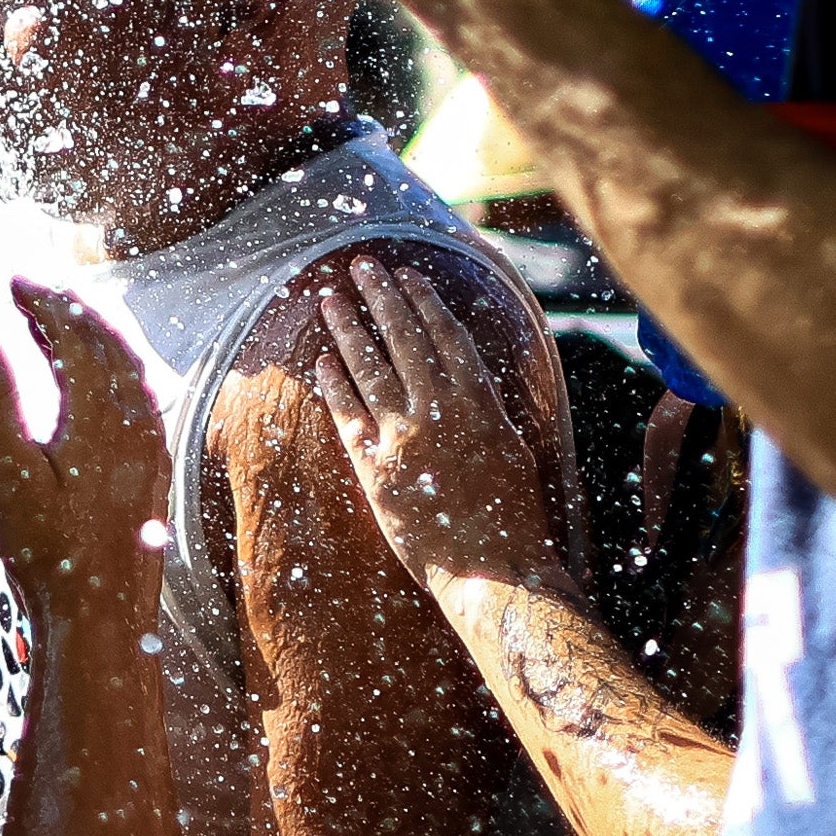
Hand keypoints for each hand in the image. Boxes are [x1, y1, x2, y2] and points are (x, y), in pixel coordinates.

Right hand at [0, 282, 170, 644]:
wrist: (102, 618)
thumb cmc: (48, 555)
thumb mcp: (7, 478)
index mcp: (99, 416)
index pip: (74, 333)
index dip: (43, 300)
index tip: (13, 281)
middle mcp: (135, 423)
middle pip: (108, 341)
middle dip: (70, 308)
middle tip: (34, 291)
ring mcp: (150, 446)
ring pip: (129, 367)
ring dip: (95, 336)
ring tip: (60, 324)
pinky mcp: (153, 470)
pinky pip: (139, 397)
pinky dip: (113, 370)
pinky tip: (97, 384)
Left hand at [309, 254, 566, 598]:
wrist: (493, 569)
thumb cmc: (513, 515)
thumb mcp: (513, 448)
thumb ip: (488, 408)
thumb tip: (471, 377)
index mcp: (480, 403)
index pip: (446, 336)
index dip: (423, 301)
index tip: (407, 274)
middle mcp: (440, 411)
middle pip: (403, 339)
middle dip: (381, 297)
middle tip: (361, 265)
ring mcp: (405, 438)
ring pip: (370, 369)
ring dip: (348, 329)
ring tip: (329, 299)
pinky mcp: (377, 470)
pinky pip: (349, 417)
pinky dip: (335, 386)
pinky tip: (322, 360)